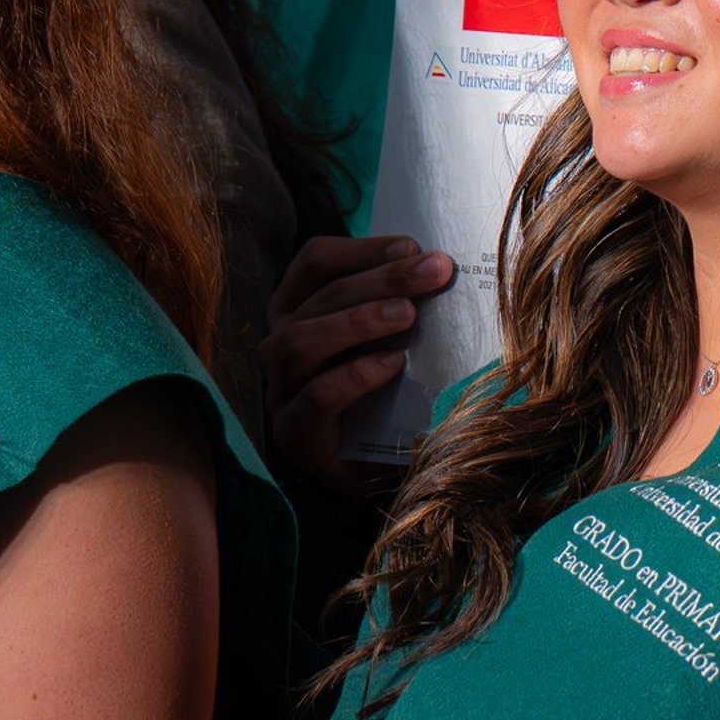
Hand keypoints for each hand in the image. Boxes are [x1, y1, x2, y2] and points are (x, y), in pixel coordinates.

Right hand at [261, 234, 454, 486]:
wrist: (378, 472)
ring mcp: (280, 389)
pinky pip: (315, 396)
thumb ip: (402, 305)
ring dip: (358, 320)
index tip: (413, 247)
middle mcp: (279, 343)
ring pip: (300, 341)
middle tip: (433, 271)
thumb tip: (440, 266)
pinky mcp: (293, 433)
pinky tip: (393, 366)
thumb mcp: (393, 341)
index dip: (362, 249)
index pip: (315, 262)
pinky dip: (355, 375)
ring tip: (408, 316)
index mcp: (298, 310)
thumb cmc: (385, 396)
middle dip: (380, 278)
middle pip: (320, 297)